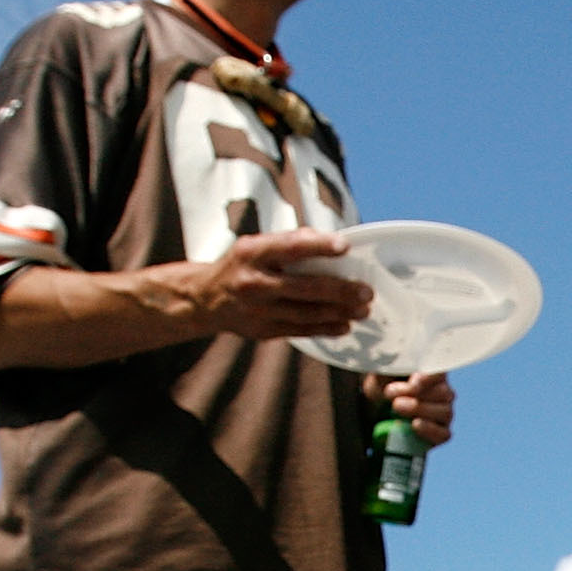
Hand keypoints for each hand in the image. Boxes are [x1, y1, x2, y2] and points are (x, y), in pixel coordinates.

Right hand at [182, 228, 373, 341]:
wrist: (205, 299)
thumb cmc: (241, 266)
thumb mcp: (255, 246)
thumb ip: (287, 243)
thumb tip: (327, 239)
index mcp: (252, 253)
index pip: (290, 247)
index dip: (318, 246)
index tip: (344, 246)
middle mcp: (254, 282)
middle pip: (305, 287)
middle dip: (340, 290)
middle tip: (366, 292)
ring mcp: (258, 310)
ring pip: (307, 313)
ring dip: (339, 313)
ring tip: (364, 310)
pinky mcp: (263, 331)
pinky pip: (300, 331)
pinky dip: (325, 329)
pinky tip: (344, 326)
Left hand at [370, 371, 453, 446]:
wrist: (373, 413)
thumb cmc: (380, 388)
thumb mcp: (380, 374)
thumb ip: (389, 366)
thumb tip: (393, 357)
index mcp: (431, 373)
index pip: (441, 372)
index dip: (430, 377)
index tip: (414, 381)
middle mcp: (442, 392)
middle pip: (444, 393)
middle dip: (417, 396)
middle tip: (392, 396)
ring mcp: (443, 413)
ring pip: (445, 411)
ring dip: (421, 410)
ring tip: (396, 408)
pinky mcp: (440, 433)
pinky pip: (444, 433)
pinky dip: (430, 429)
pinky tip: (415, 425)